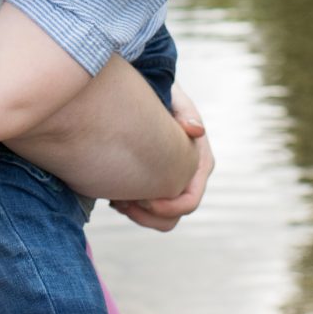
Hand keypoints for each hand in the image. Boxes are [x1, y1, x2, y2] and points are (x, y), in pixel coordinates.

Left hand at [110, 86, 212, 232]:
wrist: (146, 93)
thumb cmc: (162, 93)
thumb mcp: (174, 97)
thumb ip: (184, 111)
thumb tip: (196, 130)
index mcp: (199, 162)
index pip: (189, 201)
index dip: (167, 207)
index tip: (141, 199)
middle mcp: (189, 177)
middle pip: (171, 217)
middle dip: (146, 216)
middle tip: (121, 202)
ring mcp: (172, 183)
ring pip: (158, 219)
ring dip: (136, 215)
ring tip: (116, 200)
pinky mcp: (155, 184)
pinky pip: (145, 211)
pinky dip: (129, 208)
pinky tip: (113, 195)